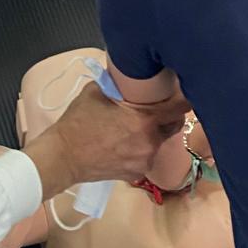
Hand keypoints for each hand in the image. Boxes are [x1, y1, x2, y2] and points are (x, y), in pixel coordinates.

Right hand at [25, 83, 186, 200]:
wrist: (63, 157)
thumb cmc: (78, 123)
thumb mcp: (96, 91)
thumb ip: (118, 83)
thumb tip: (128, 74)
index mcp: (145, 120)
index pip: (180, 108)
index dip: (184, 98)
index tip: (183, 93)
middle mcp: (150, 141)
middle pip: (173, 125)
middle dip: (168, 116)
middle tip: (155, 107)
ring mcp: (144, 160)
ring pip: (158, 141)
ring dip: (152, 133)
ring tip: (132, 127)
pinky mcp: (136, 173)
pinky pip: (146, 156)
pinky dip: (140, 149)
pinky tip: (124, 144)